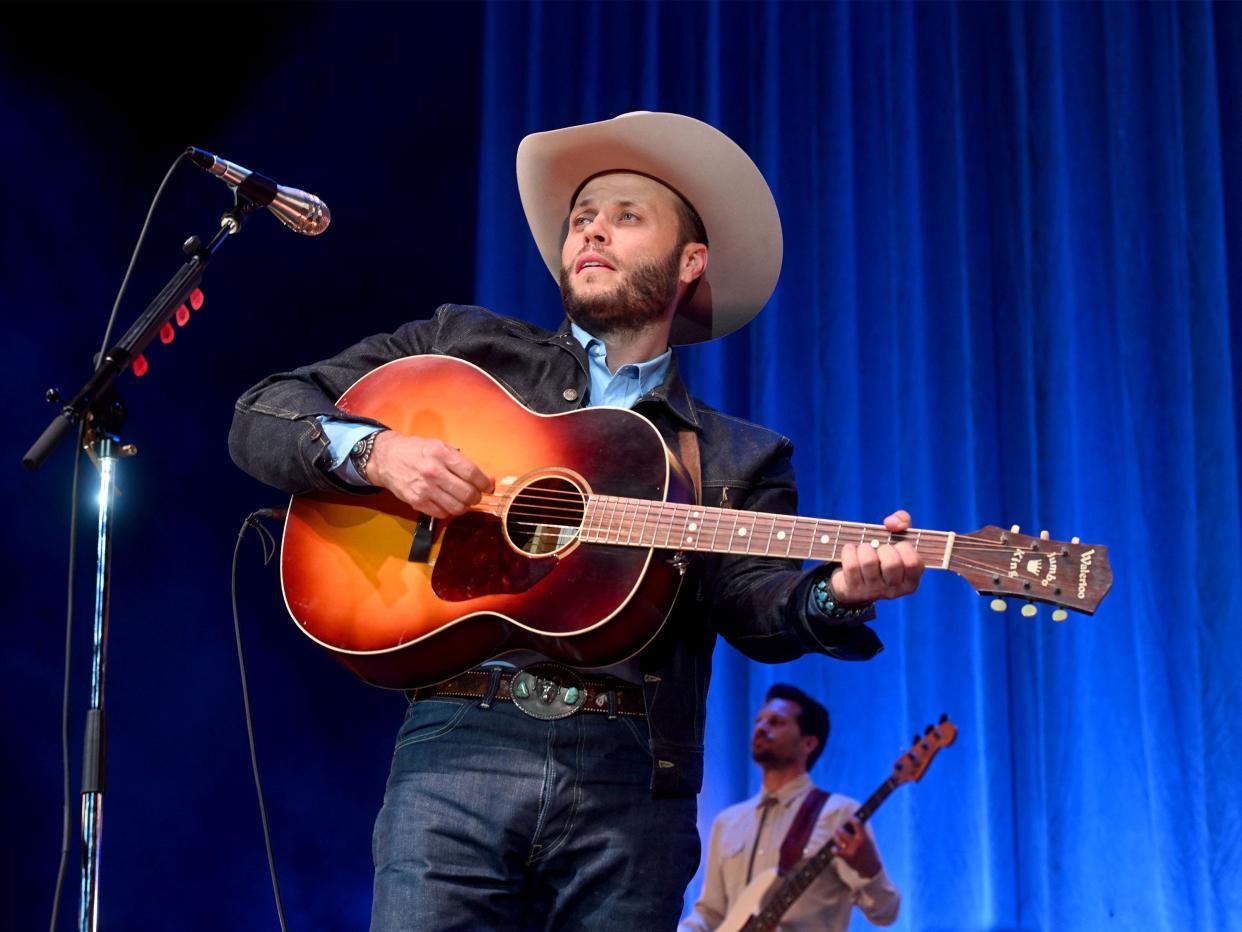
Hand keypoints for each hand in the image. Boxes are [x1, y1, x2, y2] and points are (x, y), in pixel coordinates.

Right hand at [368, 432, 492, 518]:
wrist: (386, 459)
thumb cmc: (417, 451)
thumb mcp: (440, 446)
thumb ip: (462, 462)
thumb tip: (488, 480)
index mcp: (441, 454)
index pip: (472, 473)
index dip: (485, 483)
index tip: (489, 487)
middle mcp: (434, 472)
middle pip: (467, 493)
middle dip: (477, 497)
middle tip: (475, 495)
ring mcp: (425, 489)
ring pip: (457, 507)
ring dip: (465, 506)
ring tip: (463, 501)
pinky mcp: (417, 502)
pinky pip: (442, 514)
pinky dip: (449, 511)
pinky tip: (448, 503)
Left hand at [829, 509, 923, 603]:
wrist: (853, 580)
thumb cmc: (881, 554)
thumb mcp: (896, 538)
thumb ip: (902, 521)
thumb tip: (891, 523)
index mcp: (910, 581)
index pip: (913, 563)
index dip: (905, 548)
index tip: (897, 545)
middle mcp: (894, 590)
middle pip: (892, 563)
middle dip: (883, 548)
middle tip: (879, 548)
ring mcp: (873, 591)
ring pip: (869, 562)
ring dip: (864, 548)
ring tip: (864, 549)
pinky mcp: (854, 590)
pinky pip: (851, 565)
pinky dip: (849, 551)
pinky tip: (850, 550)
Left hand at [831, 818, 880, 878]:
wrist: (871, 869)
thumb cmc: (869, 853)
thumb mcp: (868, 841)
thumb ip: (861, 833)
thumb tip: (851, 823)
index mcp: (864, 838)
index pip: (857, 823)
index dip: (852, 819)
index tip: (850, 818)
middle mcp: (857, 843)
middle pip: (842, 831)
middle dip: (839, 830)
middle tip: (839, 830)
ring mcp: (851, 850)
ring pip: (838, 839)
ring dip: (836, 837)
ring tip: (836, 837)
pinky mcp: (846, 857)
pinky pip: (835, 851)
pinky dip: (834, 849)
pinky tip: (834, 848)